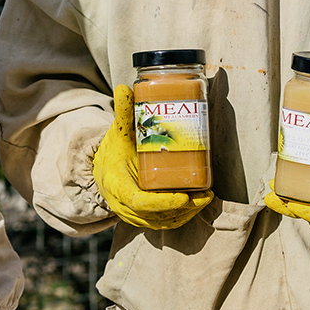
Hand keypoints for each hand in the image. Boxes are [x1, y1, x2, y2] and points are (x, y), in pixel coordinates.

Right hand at [93, 85, 213, 229]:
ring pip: (164, 221)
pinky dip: (183, 215)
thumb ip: (123, 114)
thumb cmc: (113, 152)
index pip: (139, 202)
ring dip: (187, 213)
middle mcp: (124, 206)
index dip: (162, 202)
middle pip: (157, 215)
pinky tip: (198, 203)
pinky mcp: (145, 218)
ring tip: (206, 197)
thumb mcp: (117, 133)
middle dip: (184, 208)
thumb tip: (124, 87)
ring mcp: (134, 216)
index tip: (183, 197)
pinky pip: (165, 222)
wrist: (102, 172)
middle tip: (205, 194)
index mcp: (117, 186)